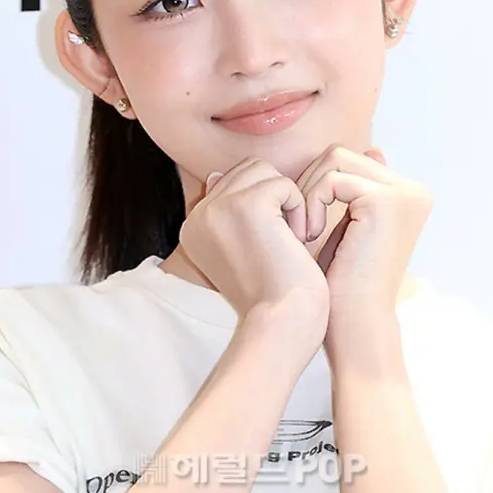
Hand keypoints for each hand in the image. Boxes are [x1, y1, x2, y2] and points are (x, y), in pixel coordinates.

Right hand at [180, 157, 329, 347]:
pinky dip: (299, 208)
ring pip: (263, 170)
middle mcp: (198, 215)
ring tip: (290, 237)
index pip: (232, 182)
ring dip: (286, 199)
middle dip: (274, 196)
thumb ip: (227, 212)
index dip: (264, 205)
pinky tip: (298, 240)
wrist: (281, 323)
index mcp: (193, 226)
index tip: (270, 245)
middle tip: (285, 238)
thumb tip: (216, 174)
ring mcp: (218, 208)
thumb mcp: (241, 249)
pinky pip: (283, 184)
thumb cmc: (272, 293)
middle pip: (247, 170)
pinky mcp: (246, 205)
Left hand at [297, 145, 431, 315]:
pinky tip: (310, 234)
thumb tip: (373, 149)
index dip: (316, 183)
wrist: (355, 325)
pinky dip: (311, 202)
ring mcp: (404, 194)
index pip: (349, 160)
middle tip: (299, 223)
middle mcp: (414, 190)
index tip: (304, 218)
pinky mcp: (386, 201)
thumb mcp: (353, 227)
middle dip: (310, 183)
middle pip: (341, 154)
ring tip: (305, 230)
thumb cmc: (345, 284)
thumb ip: (362, 190)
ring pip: (334, 159)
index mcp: (409, 194)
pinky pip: (331, 179)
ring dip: (308, 191)